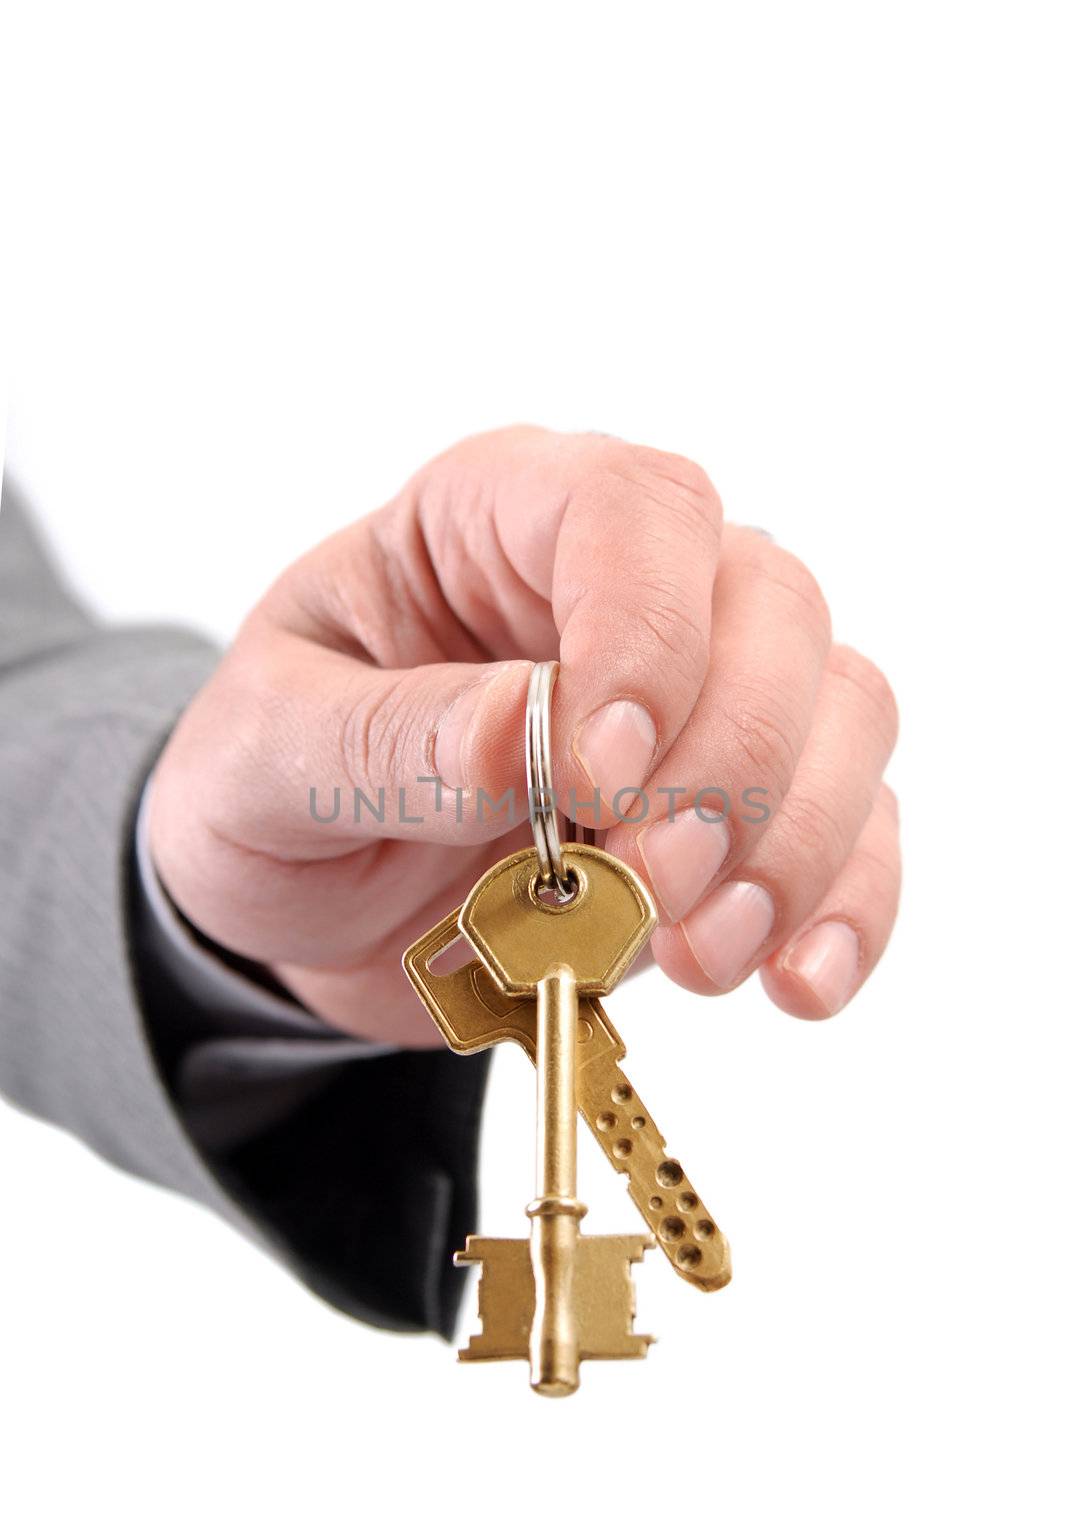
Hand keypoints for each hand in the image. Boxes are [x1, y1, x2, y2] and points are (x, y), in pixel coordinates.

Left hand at [150, 427, 899, 1045]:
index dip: (647, 630)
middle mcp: (620, 589)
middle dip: (733, 759)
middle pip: (771, 604)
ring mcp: (699, 697)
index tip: (602, 775)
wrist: (304, 907)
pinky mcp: (737, 812)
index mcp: (494, 521)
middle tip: (652, 880)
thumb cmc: (269, 789)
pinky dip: (846, 906)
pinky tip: (801, 982)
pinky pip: (852, 828)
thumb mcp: (264, 758)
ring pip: (841, 708)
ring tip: (706, 953)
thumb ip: (384, 740)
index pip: (633, 507)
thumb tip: (528, 734)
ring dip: (798, 841)